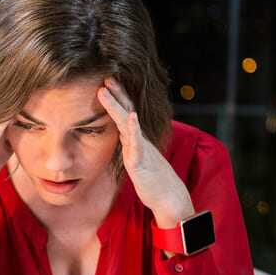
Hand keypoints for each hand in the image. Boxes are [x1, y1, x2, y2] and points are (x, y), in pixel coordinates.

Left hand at [97, 78, 194, 229]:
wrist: (169, 198)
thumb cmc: (154, 181)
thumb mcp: (138, 160)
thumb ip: (131, 147)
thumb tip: (123, 138)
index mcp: (137, 141)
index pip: (126, 115)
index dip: (117, 99)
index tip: (106, 84)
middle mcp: (140, 141)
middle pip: (127, 113)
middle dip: (116, 94)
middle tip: (106, 76)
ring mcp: (141, 150)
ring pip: (127, 124)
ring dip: (116, 106)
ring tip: (106, 90)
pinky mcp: (141, 163)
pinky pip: (137, 145)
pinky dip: (133, 130)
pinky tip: (130, 117)